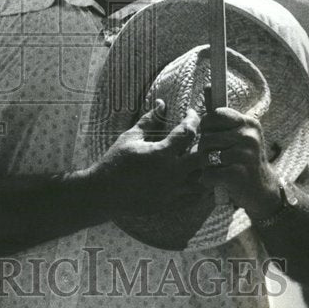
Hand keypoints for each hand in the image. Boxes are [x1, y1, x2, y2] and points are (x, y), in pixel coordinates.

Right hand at [89, 101, 205, 215]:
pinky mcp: (170, 204)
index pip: (188, 132)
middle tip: (198, 138)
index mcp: (161, 153)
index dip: (193, 119)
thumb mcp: (131, 137)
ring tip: (197, 159)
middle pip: (204, 158)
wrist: (104, 192)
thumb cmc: (116, 161)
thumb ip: (149, 120)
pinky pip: (196, 198)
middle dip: (205, 145)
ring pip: (204, 180)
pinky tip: (194, 177)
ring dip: (204, 168)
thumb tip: (161, 103)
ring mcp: (172, 191)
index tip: (190, 114)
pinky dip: (199, 187)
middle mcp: (171, 173)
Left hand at [198, 107, 279, 218]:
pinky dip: (207, 179)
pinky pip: (209, 173)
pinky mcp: (238, 174)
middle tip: (213, 156)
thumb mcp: (238, 133)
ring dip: (205, 165)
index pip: (215, 115)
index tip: (210, 134)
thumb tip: (207, 85)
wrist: (262, 190)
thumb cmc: (244, 158)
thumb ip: (220, 113)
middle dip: (203, 148)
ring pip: (205, 155)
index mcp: (248, 123)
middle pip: (206, 137)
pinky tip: (216, 180)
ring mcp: (245, 155)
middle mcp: (249, 136)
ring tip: (215, 167)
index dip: (206, 126)